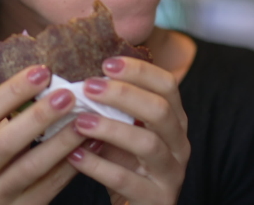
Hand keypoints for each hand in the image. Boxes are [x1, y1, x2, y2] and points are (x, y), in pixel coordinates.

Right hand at [0, 65, 87, 204]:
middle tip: (67, 95)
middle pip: (5, 144)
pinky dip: (73, 164)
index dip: (12, 91)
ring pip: (31, 168)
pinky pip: (51, 186)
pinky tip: (92, 145)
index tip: (41, 71)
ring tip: (85, 120)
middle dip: (37, 117)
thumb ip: (2, 116)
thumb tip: (41, 78)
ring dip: (61, 142)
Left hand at [65, 57, 189, 204]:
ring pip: (147, 143)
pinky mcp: (156, 200)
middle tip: (88, 86)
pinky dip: (98, 166)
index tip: (107, 63)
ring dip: (111, 129)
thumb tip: (78, 77)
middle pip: (160, 110)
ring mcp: (171, 173)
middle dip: (123, 94)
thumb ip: (113, 110)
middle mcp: (179, 144)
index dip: (139, 71)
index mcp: (174, 121)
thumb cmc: (127, 168)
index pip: (167, 85)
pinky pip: (126, 180)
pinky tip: (75, 156)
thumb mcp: (124, 135)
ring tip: (79, 122)